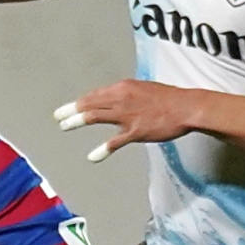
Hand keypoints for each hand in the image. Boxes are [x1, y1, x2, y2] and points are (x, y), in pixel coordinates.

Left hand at [54, 80, 204, 161]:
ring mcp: (127, 115)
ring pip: (95, 116)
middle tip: (58, 116)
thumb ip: (127, 95)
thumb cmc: (168, 99)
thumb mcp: (144, 90)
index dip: (80, 102)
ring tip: (64, 127)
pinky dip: (102, 149)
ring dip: (77, 121)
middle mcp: (121, 98)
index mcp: (123, 87)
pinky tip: (92, 157)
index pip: (95, 95)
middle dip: (71, 110)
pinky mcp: (135, 131)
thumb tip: (115, 101)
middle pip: (90, 104)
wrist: (186, 107)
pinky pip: (114, 141)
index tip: (68, 107)